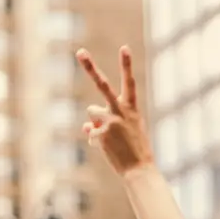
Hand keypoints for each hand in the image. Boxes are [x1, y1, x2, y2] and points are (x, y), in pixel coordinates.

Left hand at [76, 46, 153, 173]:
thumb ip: (107, 123)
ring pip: (92, 112)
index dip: (126, 65)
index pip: (129, 83)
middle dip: (90, 68)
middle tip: (80, 51)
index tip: (124, 47)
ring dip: (96, 122)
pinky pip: (90, 132)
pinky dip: (97, 140)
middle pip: (102, 85)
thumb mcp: (127, 132)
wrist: (139, 171)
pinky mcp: (100, 133)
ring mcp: (109, 122)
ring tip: (112, 138)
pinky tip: (108, 149)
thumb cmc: (136, 151)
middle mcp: (120, 112)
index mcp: (132, 109)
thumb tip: (85, 126)